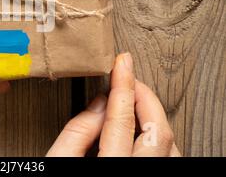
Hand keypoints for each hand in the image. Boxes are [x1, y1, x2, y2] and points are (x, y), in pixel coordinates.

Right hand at [47, 53, 180, 156]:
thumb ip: (78, 130)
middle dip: (145, 95)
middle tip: (129, 77)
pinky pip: (169, 157)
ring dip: (154, 115)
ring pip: (171, 144)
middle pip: (158, 129)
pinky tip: (142, 127)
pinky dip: (158, 135)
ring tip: (134, 100)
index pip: (122, 118)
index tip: (122, 62)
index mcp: (110, 170)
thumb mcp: (57, 162)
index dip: (123, 84)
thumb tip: (100, 102)